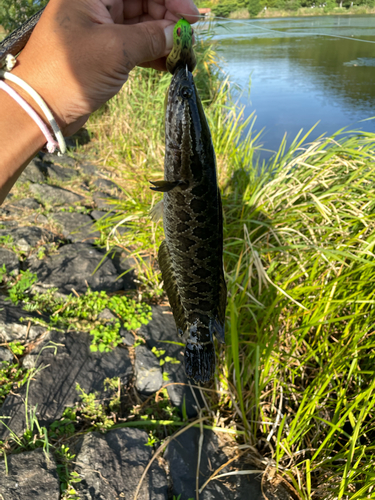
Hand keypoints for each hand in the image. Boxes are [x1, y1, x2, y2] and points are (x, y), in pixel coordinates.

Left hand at [12, 0, 198, 135]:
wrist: (42, 107)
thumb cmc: (71, 73)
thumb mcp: (115, 51)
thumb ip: (150, 37)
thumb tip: (178, 33)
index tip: (190, 17)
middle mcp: (97, 4)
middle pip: (144, 1)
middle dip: (169, 18)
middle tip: (188, 40)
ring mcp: (101, 28)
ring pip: (142, 24)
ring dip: (164, 39)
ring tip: (183, 56)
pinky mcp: (105, 51)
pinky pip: (135, 45)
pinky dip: (153, 53)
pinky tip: (169, 65)